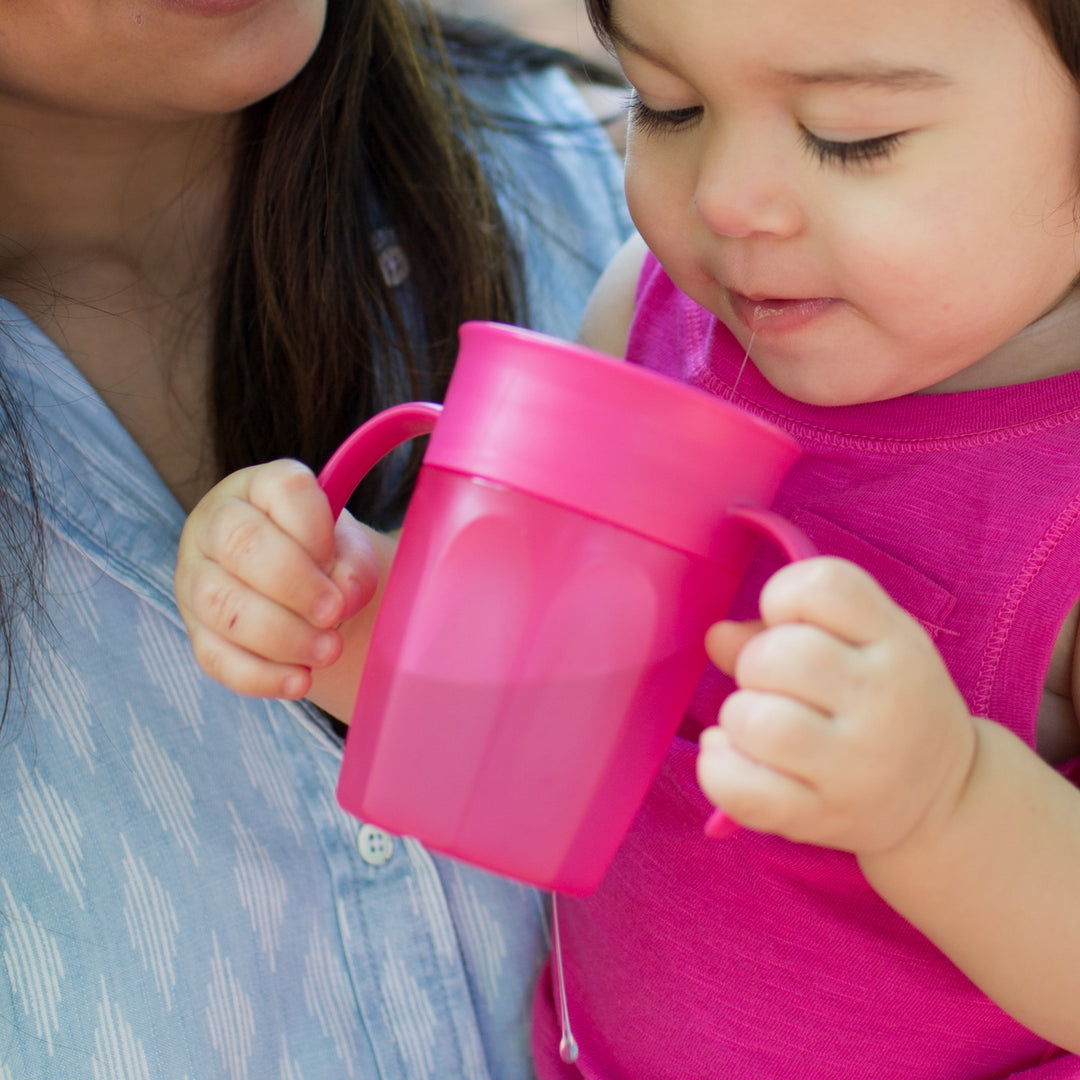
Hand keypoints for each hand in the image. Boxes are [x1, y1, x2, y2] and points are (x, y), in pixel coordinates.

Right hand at [175, 459, 379, 701]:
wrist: (301, 592)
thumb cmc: (323, 556)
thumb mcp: (348, 547)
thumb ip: (354, 564)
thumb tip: (344, 594)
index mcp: (258, 487)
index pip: (282, 488)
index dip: (315, 528)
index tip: (336, 558)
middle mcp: (215, 524)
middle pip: (241, 544)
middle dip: (295, 585)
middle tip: (335, 612)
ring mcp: (196, 578)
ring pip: (222, 604)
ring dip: (282, 635)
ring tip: (329, 651)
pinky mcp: (197, 632)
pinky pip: (216, 657)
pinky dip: (262, 675)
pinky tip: (300, 681)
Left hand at [698, 557, 976, 853]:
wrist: (945, 799)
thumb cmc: (880, 702)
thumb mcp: (859, 646)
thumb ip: (782, 628)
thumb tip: (717, 638)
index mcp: (896, 641)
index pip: (824, 585)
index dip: (784, 595)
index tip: (790, 621)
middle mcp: (886, 700)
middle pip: (778, 655)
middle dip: (755, 664)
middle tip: (776, 685)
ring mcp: (857, 767)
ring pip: (755, 722)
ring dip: (738, 717)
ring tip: (759, 726)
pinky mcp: (824, 818)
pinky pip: (741, 789)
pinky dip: (719, 767)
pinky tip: (732, 755)